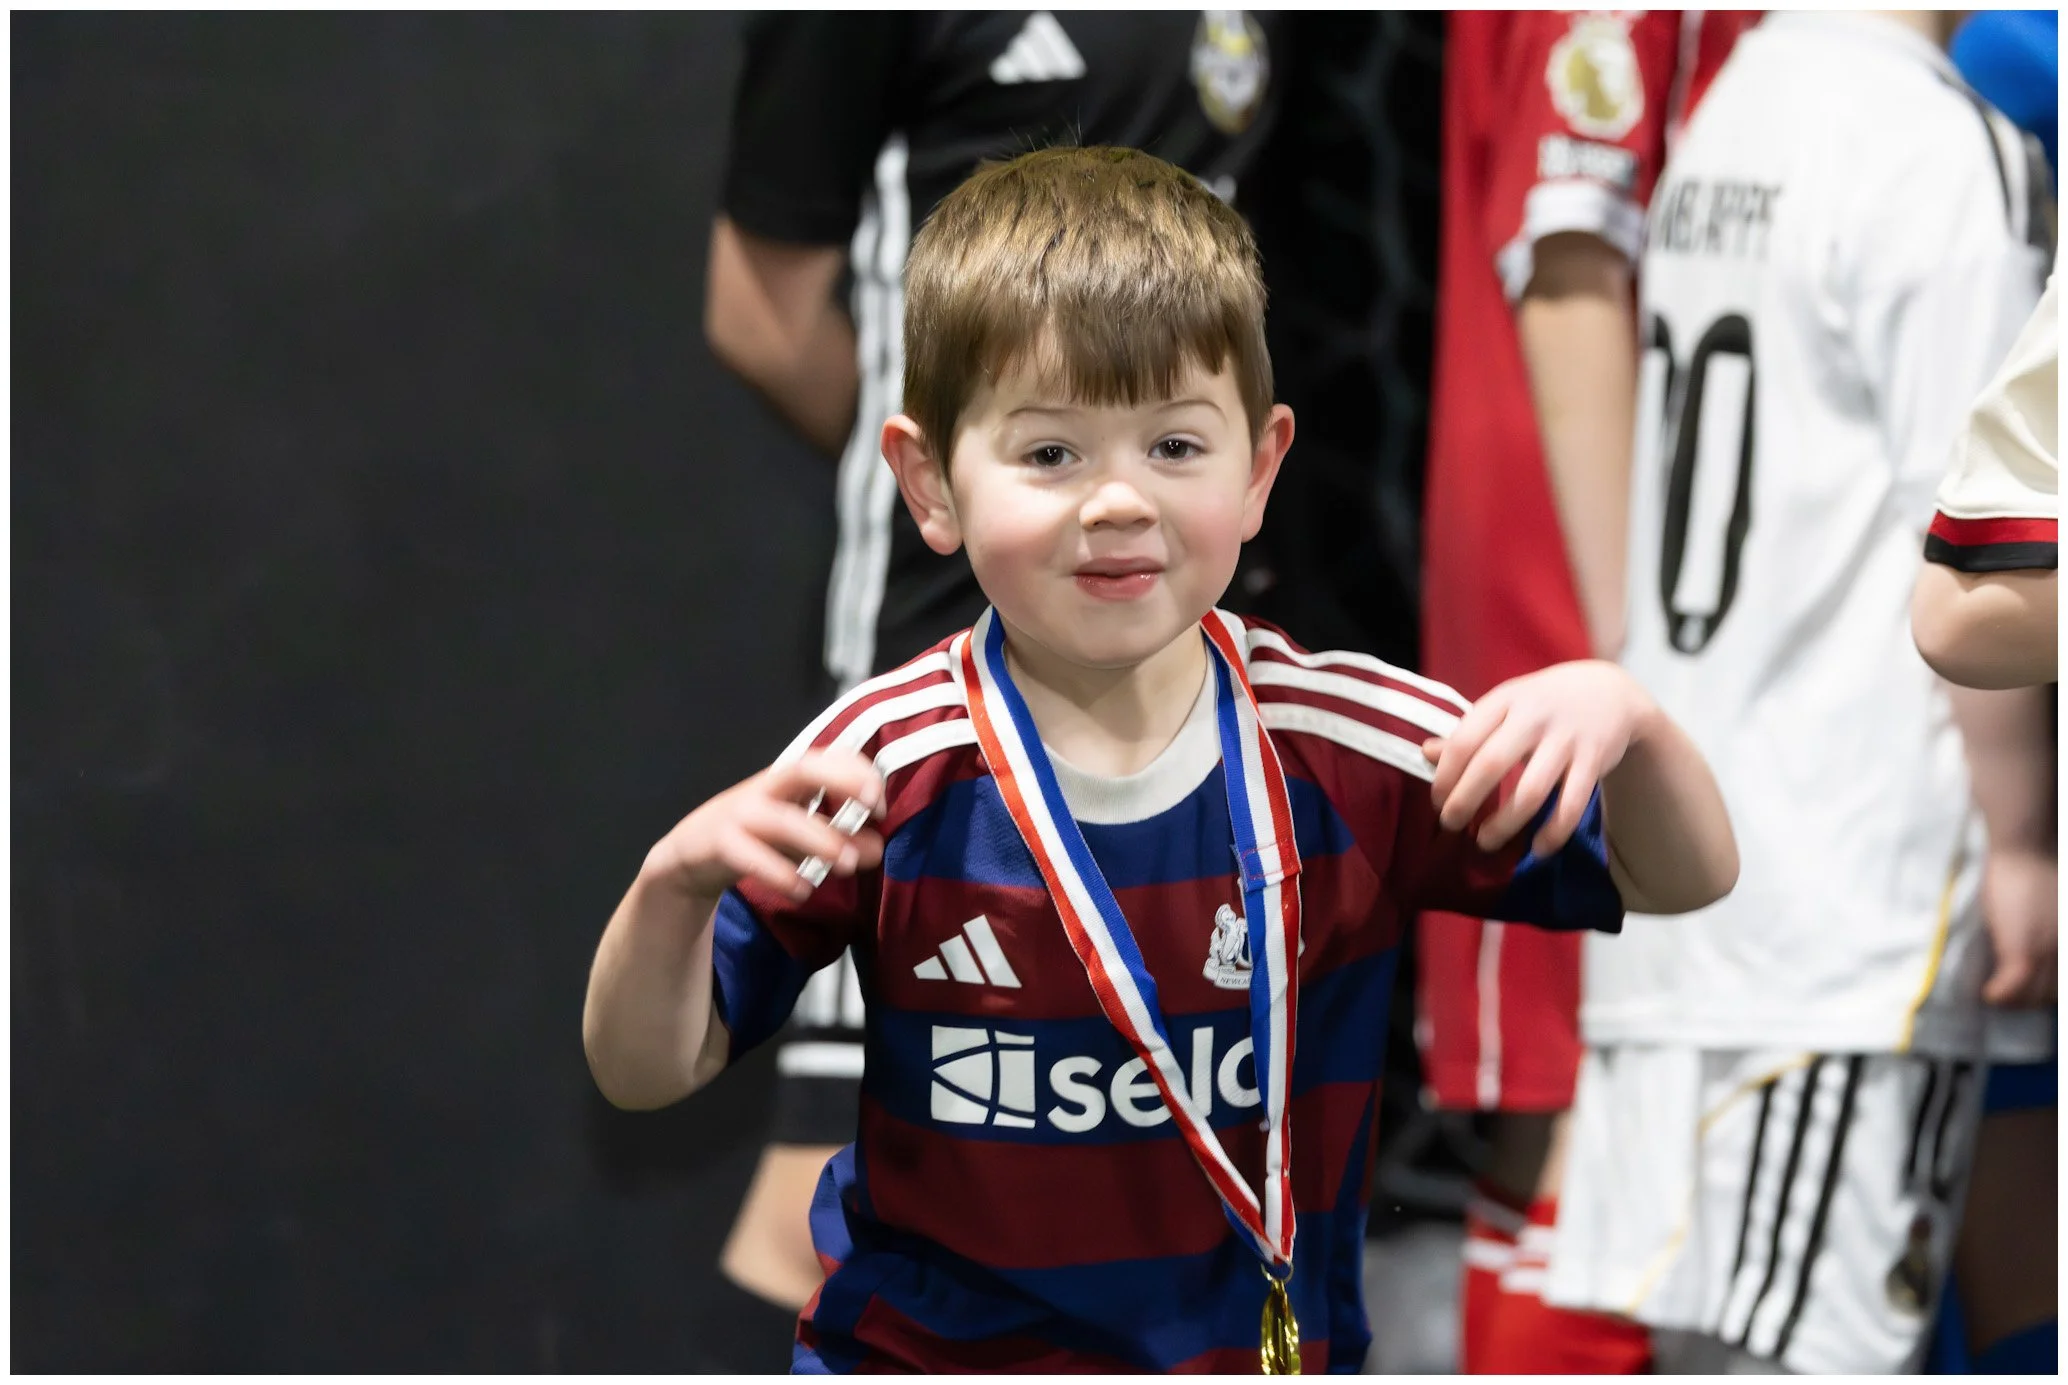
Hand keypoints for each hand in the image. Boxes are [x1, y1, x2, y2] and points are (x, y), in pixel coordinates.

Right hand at [643, 750, 885, 905]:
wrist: (691, 853)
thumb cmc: (757, 836)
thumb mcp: (800, 832)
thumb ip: (838, 837)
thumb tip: (876, 848)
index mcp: (790, 779)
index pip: (828, 756)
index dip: (859, 772)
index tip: (879, 806)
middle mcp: (767, 788)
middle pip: (803, 769)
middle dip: (842, 780)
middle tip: (873, 806)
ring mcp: (742, 813)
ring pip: (782, 819)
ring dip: (819, 839)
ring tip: (847, 864)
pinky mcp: (720, 843)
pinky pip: (750, 855)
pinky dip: (778, 873)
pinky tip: (803, 890)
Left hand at [1422, 661, 1657, 857]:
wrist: (1610, 692)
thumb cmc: (1543, 703)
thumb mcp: (1505, 706)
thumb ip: (1469, 731)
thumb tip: (1426, 753)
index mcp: (1505, 700)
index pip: (1464, 740)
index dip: (1445, 776)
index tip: (1437, 801)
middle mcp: (1534, 717)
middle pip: (1491, 765)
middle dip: (1465, 801)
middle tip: (1451, 825)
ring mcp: (1566, 740)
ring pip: (1531, 791)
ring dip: (1504, 824)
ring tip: (1485, 841)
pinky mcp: (1594, 761)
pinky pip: (1572, 805)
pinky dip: (1554, 832)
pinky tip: (1537, 849)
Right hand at [1980, 849, 2056, 1007]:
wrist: (2026, 850)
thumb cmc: (2034, 871)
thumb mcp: (2055, 908)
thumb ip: (2051, 932)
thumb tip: (2033, 943)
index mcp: (2067, 939)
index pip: (2060, 984)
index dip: (2044, 994)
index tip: (2026, 993)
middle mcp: (2063, 950)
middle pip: (2049, 994)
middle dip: (2028, 1001)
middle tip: (2007, 998)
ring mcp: (2046, 951)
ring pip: (2031, 995)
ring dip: (2012, 1001)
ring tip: (1995, 995)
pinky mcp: (2021, 948)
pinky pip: (2010, 986)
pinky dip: (1998, 994)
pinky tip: (1987, 993)